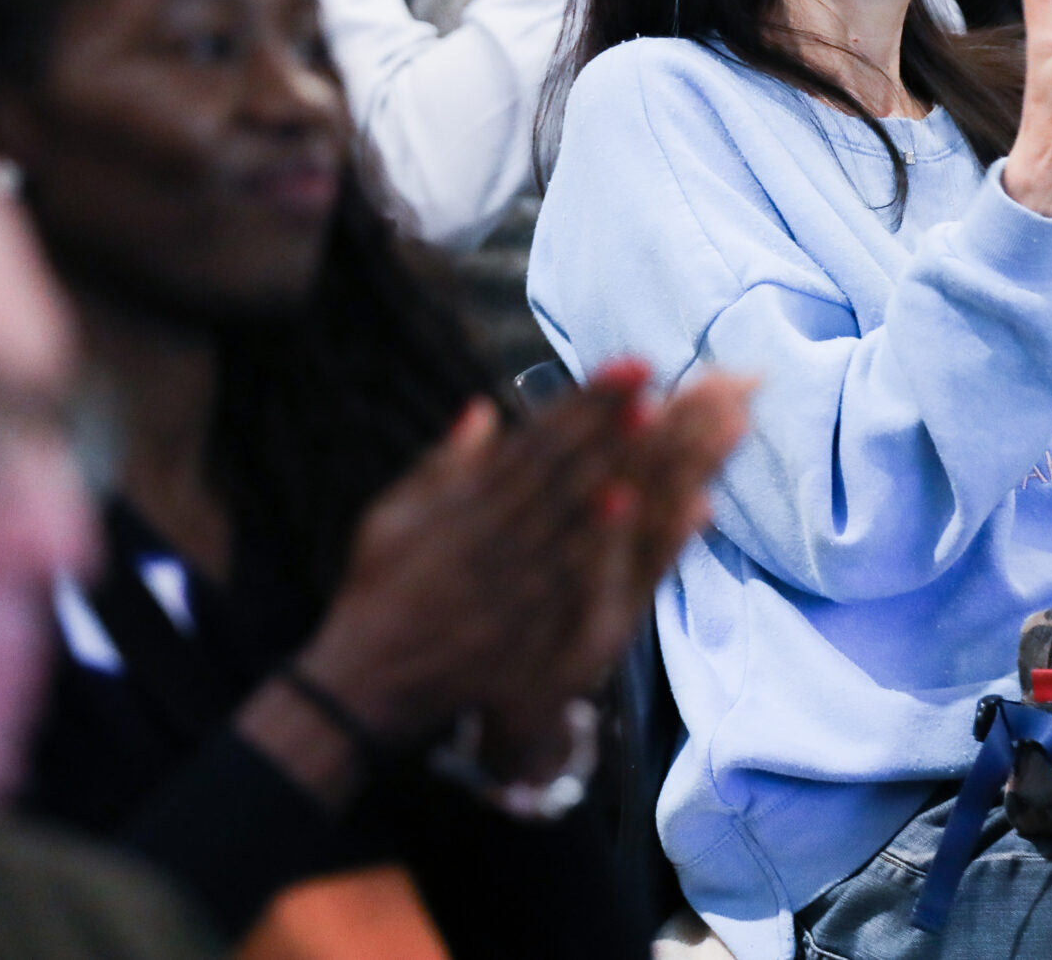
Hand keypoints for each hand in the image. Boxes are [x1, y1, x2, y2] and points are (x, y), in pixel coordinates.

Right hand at [282, 357, 740, 780]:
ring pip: (594, 518)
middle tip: (678, 380)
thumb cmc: (378, 594)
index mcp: (465, 507)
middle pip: (574, 472)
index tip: (635, 365)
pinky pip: (599, 582)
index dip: (590, 402)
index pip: (539, 443)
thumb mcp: (393, 520)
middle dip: (624, 425)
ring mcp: (521, 587)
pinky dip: (638, 544)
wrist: (365, 687)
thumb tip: (483, 409)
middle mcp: (496, 540)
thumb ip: (442, 466)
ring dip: (646, 471)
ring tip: (687, 427)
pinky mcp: (541, 633)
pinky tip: (675, 508)